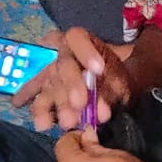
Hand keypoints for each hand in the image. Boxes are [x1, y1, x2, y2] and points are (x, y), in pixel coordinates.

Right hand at [13, 28, 133, 131]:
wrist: (111, 86)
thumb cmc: (116, 75)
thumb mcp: (120, 77)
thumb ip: (112, 88)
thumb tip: (101, 108)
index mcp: (80, 41)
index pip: (77, 38)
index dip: (85, 52)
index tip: (98, 69)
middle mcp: (60, 53)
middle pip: (63, 64)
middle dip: (71, 85)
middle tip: (79, 103)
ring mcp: (50, 72)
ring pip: (52, 85)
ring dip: (59, 104)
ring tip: (67, 122)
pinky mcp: (45, 92)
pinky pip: (40, 100)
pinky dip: (41, 112)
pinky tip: (42, 123)